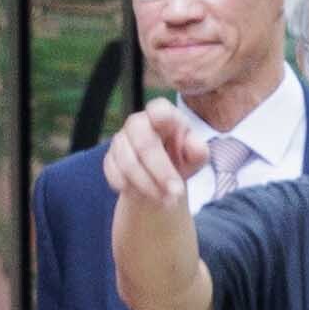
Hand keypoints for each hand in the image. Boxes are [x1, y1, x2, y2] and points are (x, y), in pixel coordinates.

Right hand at [100, 100, 216, 212]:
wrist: (160, 179)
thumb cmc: (181, 160)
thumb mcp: (196, 157)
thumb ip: (198, 151)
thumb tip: (195, 146)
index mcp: (163, 115)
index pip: (158, 109)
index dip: (163, 119)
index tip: (175, 139)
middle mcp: (138, 123)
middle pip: (143, 142)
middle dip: (160, 171)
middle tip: (176, 193)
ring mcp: (120, 140)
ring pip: (128, 162)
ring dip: (148, 185)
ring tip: (165, 200)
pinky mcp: (109, 158)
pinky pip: (114, 174)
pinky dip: (131, 188)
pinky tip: (145, 195)